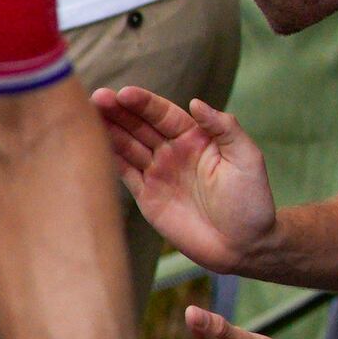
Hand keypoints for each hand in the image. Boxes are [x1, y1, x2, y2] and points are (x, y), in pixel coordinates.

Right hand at [89, 83, 278, 272]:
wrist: (243, 245)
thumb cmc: (251, 201)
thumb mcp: (247, 158)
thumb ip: (224, 127)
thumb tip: (195, 102)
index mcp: (196, 138)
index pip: (163, 114)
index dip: (143, 103)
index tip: (123, 93)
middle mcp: (173, 151)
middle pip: (139, 126)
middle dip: (117, 111)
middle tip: (95, 97)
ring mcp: (158, 173)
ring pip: (127, 146)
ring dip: (107, 130)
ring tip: (86, 115)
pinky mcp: (147, 196)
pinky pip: (123, 173)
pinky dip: (107, 159)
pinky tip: (91, 145)